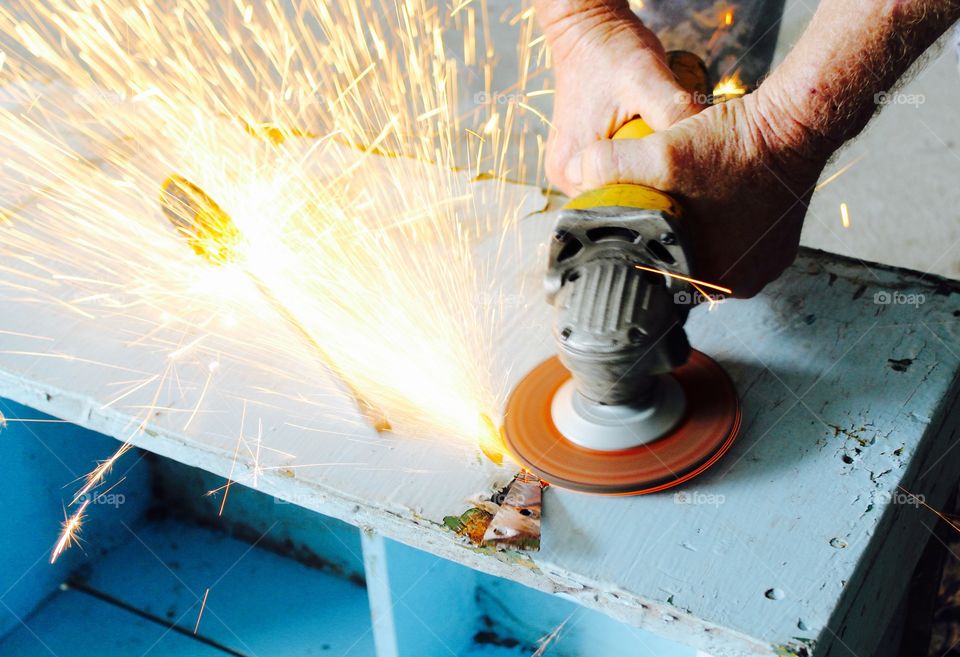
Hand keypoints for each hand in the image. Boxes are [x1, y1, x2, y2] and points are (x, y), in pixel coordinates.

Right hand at [538, 5, 703, 193]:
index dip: (653, 201)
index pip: (616, 209)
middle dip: (650, 191)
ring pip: (616, 190)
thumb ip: (674, 114)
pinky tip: (650, 154)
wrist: (587, 30)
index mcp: (570, 168)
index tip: (682, 190)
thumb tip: (704, 148)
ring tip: (666, 162)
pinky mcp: (580, 159)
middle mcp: (564, 175)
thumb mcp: (648, 78)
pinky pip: (612, 176)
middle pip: (616, 203)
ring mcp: (569, 169)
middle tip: (680, 174)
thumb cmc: (610, 51)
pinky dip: (634, 168)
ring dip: (643, 180)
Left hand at [563, 91, 829, 296]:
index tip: (625, 235)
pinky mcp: (777, 249)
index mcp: (712, 280)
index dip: (636, 257)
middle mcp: (740, 284)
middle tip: (647, 215)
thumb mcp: (663, 153)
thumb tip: (576, 172)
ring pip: (708, 258)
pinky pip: (735, 245)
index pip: (658, 282)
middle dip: (662, 248)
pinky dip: (718, 229)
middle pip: (683, 273)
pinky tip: (707, 204)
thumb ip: (611, 165)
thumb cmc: (735, 145)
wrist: (795, 124)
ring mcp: (762, 268)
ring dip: (689, 238)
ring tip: (676, 207)